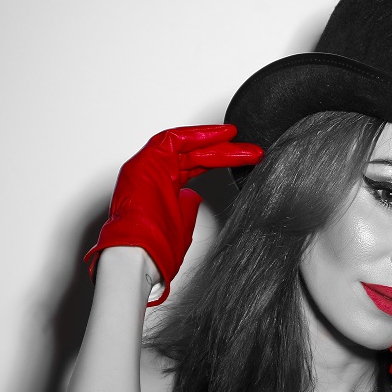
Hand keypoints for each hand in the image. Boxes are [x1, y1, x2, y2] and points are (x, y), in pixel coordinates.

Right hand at [84, 125, 262, 305]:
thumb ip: (188, 208)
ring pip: (185, 144)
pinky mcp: (146, 161)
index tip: (244, 159)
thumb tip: (196, 199)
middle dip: (224, 151)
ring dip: (213, 140)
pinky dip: (197, 135)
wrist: (140, 257)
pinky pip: (174, 139)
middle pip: (193, 154)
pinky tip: (220, 135)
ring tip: (237, 138)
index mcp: (162, 190)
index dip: (218, 160)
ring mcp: (150, 167)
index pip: (193, 167)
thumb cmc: (156, 249)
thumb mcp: (182, 225)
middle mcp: (155, 175)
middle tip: (252, 152)